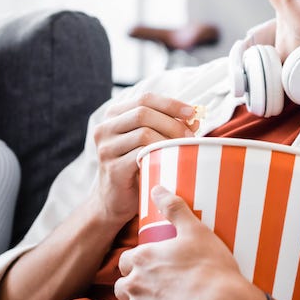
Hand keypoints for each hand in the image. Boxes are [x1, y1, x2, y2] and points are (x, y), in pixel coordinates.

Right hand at [91, 93, 199, 225]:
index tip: (191, 112)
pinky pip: (140, 155)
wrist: (115, 201)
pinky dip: (159, 155)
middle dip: (172, 122)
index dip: (170, 103)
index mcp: (114, 115)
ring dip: (168, 139)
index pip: (144, 98)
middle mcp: (104, 128)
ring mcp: (106, 148)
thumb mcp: (151, 142)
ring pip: (143, 133)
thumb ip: (169, 127)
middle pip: (143, 112)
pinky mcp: (112, 168)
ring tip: (183, 149)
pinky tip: (169, 161)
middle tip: (190, 136)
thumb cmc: (136, 167)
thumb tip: (194, 119)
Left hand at [115, 185, 267, 299]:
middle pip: (122, 288)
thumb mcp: (196, 230)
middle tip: (153, 290)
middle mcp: (135, 286)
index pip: (125, 261)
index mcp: (142, 259)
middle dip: (134, 289)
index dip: (136, 264)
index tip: (149, 268)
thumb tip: (157, 188)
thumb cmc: (213, 268)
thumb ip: (174, 208)